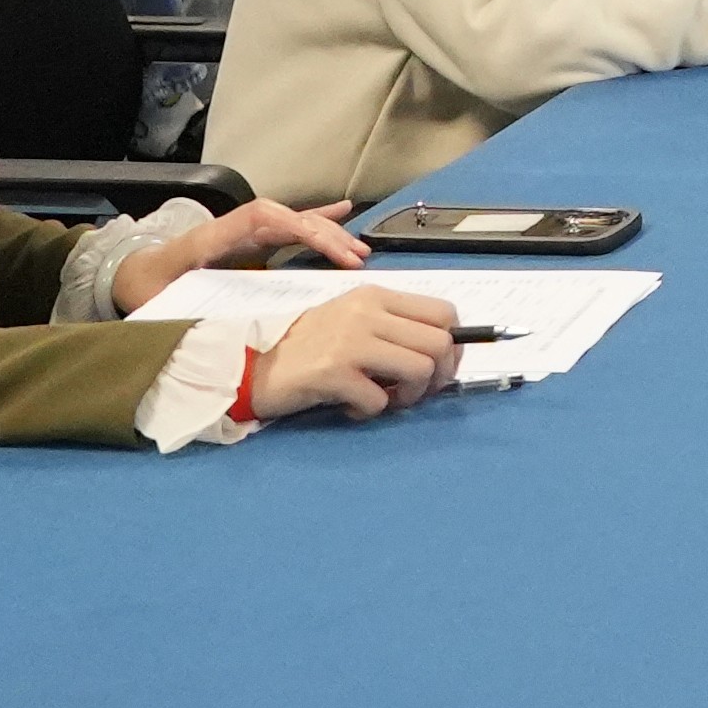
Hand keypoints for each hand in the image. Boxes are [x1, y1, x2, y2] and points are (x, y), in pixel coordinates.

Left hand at [109, 193, 367, 314]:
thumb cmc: (148, 288)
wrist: (133, 273)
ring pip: (294, 222)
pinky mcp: (252, 239)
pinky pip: (290, 226)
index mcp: (213, 238)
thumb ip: (185, 311)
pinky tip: (345, 213)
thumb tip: (214, 327)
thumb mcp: (161, 301)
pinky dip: (318, 220)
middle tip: (354, 258)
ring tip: (359, 250)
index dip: (294, 225)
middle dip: (323, 235)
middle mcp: (235, 228)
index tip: (322, 243)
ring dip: (329, 233)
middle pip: (286, 219)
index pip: (259, 218)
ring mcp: (246, 231)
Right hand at [249, 283, 461, 420]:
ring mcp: (350, 340)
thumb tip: (444, 353)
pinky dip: (371, 412)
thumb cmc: (308, 348)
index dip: (455, 344)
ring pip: (420, 369)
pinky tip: (351, 407)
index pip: (444, 312)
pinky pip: (380, 400)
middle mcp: (368, 312)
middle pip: (440, 343)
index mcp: (377, 296)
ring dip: (409, 396)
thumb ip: (393, 328)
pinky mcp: (333, 372)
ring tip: (385, 400)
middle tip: (416, 392)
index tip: (441, 367)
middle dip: (439, 376)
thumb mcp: (353, 322)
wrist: (252, 366)